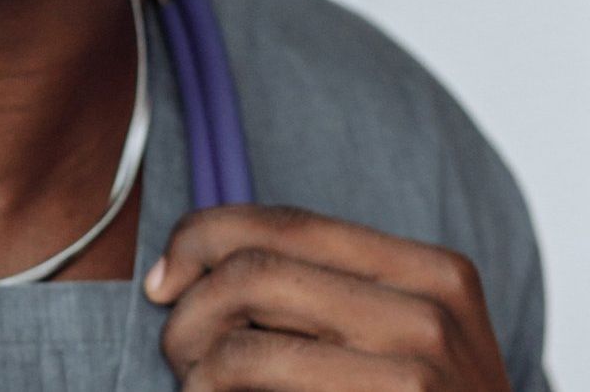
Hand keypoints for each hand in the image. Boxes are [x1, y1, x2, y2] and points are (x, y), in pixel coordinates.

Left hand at [146, 205, 512, 390]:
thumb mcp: (400, 340)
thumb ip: (324, 292)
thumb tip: (185, 269)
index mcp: (431, 272)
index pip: (284, 222)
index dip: (200, 239)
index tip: (164, 279)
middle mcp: (430, 310)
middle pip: (253, 271)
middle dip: (189, 307)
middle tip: (176, 347)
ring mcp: (419, 368)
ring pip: (247, 339)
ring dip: (194, 360)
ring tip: (193, 382)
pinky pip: (260, 376)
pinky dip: (213, 390)